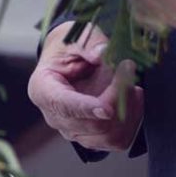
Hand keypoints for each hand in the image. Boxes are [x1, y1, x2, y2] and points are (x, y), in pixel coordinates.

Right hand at [28, 22, 142, 152]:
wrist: (68, 59)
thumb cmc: (68, 48)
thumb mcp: (73, 36)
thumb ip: (87, 44)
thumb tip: (102, 54)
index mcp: (43, 90)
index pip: (63, 105)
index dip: (85, 108)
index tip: (107, 108)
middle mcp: (55, 117)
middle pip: (92, 124)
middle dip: (117, 98)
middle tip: (128, 68)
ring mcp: (74, 131)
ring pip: (109, 136)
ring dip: (128, 111)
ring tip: (131, 84)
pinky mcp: (93, 137)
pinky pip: (119, 140)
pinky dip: (132, 120)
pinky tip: (132, 98)